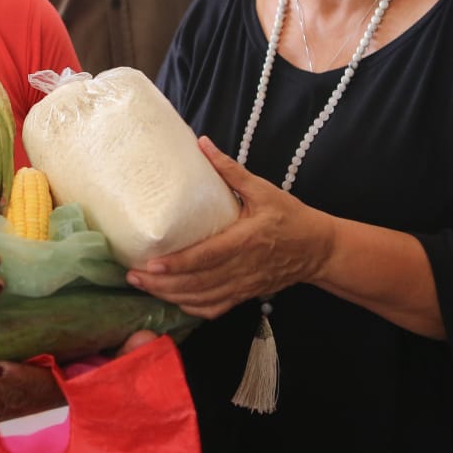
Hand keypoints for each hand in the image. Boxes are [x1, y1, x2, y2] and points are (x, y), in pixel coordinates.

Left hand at [0, 329, 160, 420]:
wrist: (105, 426)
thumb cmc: (107, 392)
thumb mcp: (120, 377)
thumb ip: (128, 360)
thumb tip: (145, 337)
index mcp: (65, 392)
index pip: (42, 385)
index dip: (21, 376)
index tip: (1, 366)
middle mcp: (44, 404)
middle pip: (12, 398)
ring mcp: (29, 409)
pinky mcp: (18, 406)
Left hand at [125, 136, 333, 318]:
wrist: (319, 249)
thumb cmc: (290, 217)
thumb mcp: (263, 189)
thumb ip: (230, 170)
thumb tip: (202, 143)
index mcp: (246, 241)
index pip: (207, 257)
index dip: (178, 264)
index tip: (150, 264)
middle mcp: (242, 268)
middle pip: (197, 283)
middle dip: (162, 284)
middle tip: (133, 277)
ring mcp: (244, 286)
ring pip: (203, 299)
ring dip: (171, 297)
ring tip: (143, 288)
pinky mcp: (246, 295)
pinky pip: (215, 308)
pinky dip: (192, 308)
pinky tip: (172, 301)